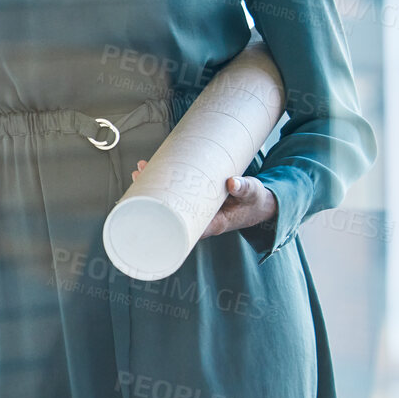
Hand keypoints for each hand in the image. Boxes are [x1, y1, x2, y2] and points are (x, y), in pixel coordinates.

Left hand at [130, 161, 277, 238]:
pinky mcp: (196, 200)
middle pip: (168, 212)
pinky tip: (153, 170)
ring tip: (140, 169)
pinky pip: (175, 194)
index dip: (162, 219)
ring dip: (154, 186)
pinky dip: (165, 183)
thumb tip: (233, 183)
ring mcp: (195, 210)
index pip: (181, 228)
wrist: (260, 204)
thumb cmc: (255, 201)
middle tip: (138, 176)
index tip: (147, 208)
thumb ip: (245, 188)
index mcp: (212, 224)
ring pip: (169, 201)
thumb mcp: (253, 194)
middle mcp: (199, 219)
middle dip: (151, 196)